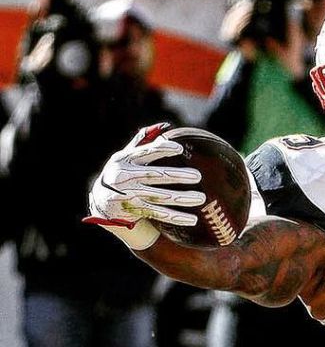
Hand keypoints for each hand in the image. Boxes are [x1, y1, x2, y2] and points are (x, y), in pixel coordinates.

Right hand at [85, 124, 204, 248]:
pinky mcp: (135, 210)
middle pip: (156, 175)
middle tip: (198, 176)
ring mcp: (130, 194)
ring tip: (201, 198)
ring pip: (160, 197)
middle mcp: (126, 176)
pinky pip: (159, 214)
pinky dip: (176, 217)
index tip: (179, 148)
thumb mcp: (126, 155)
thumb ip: (143, 141)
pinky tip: (192, 219)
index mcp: (125, 159)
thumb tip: (164, 126)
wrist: (102, 199)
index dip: (162, 150)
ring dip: (182, 198)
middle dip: (178, 176)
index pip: (146, 152)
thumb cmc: (120, 172)